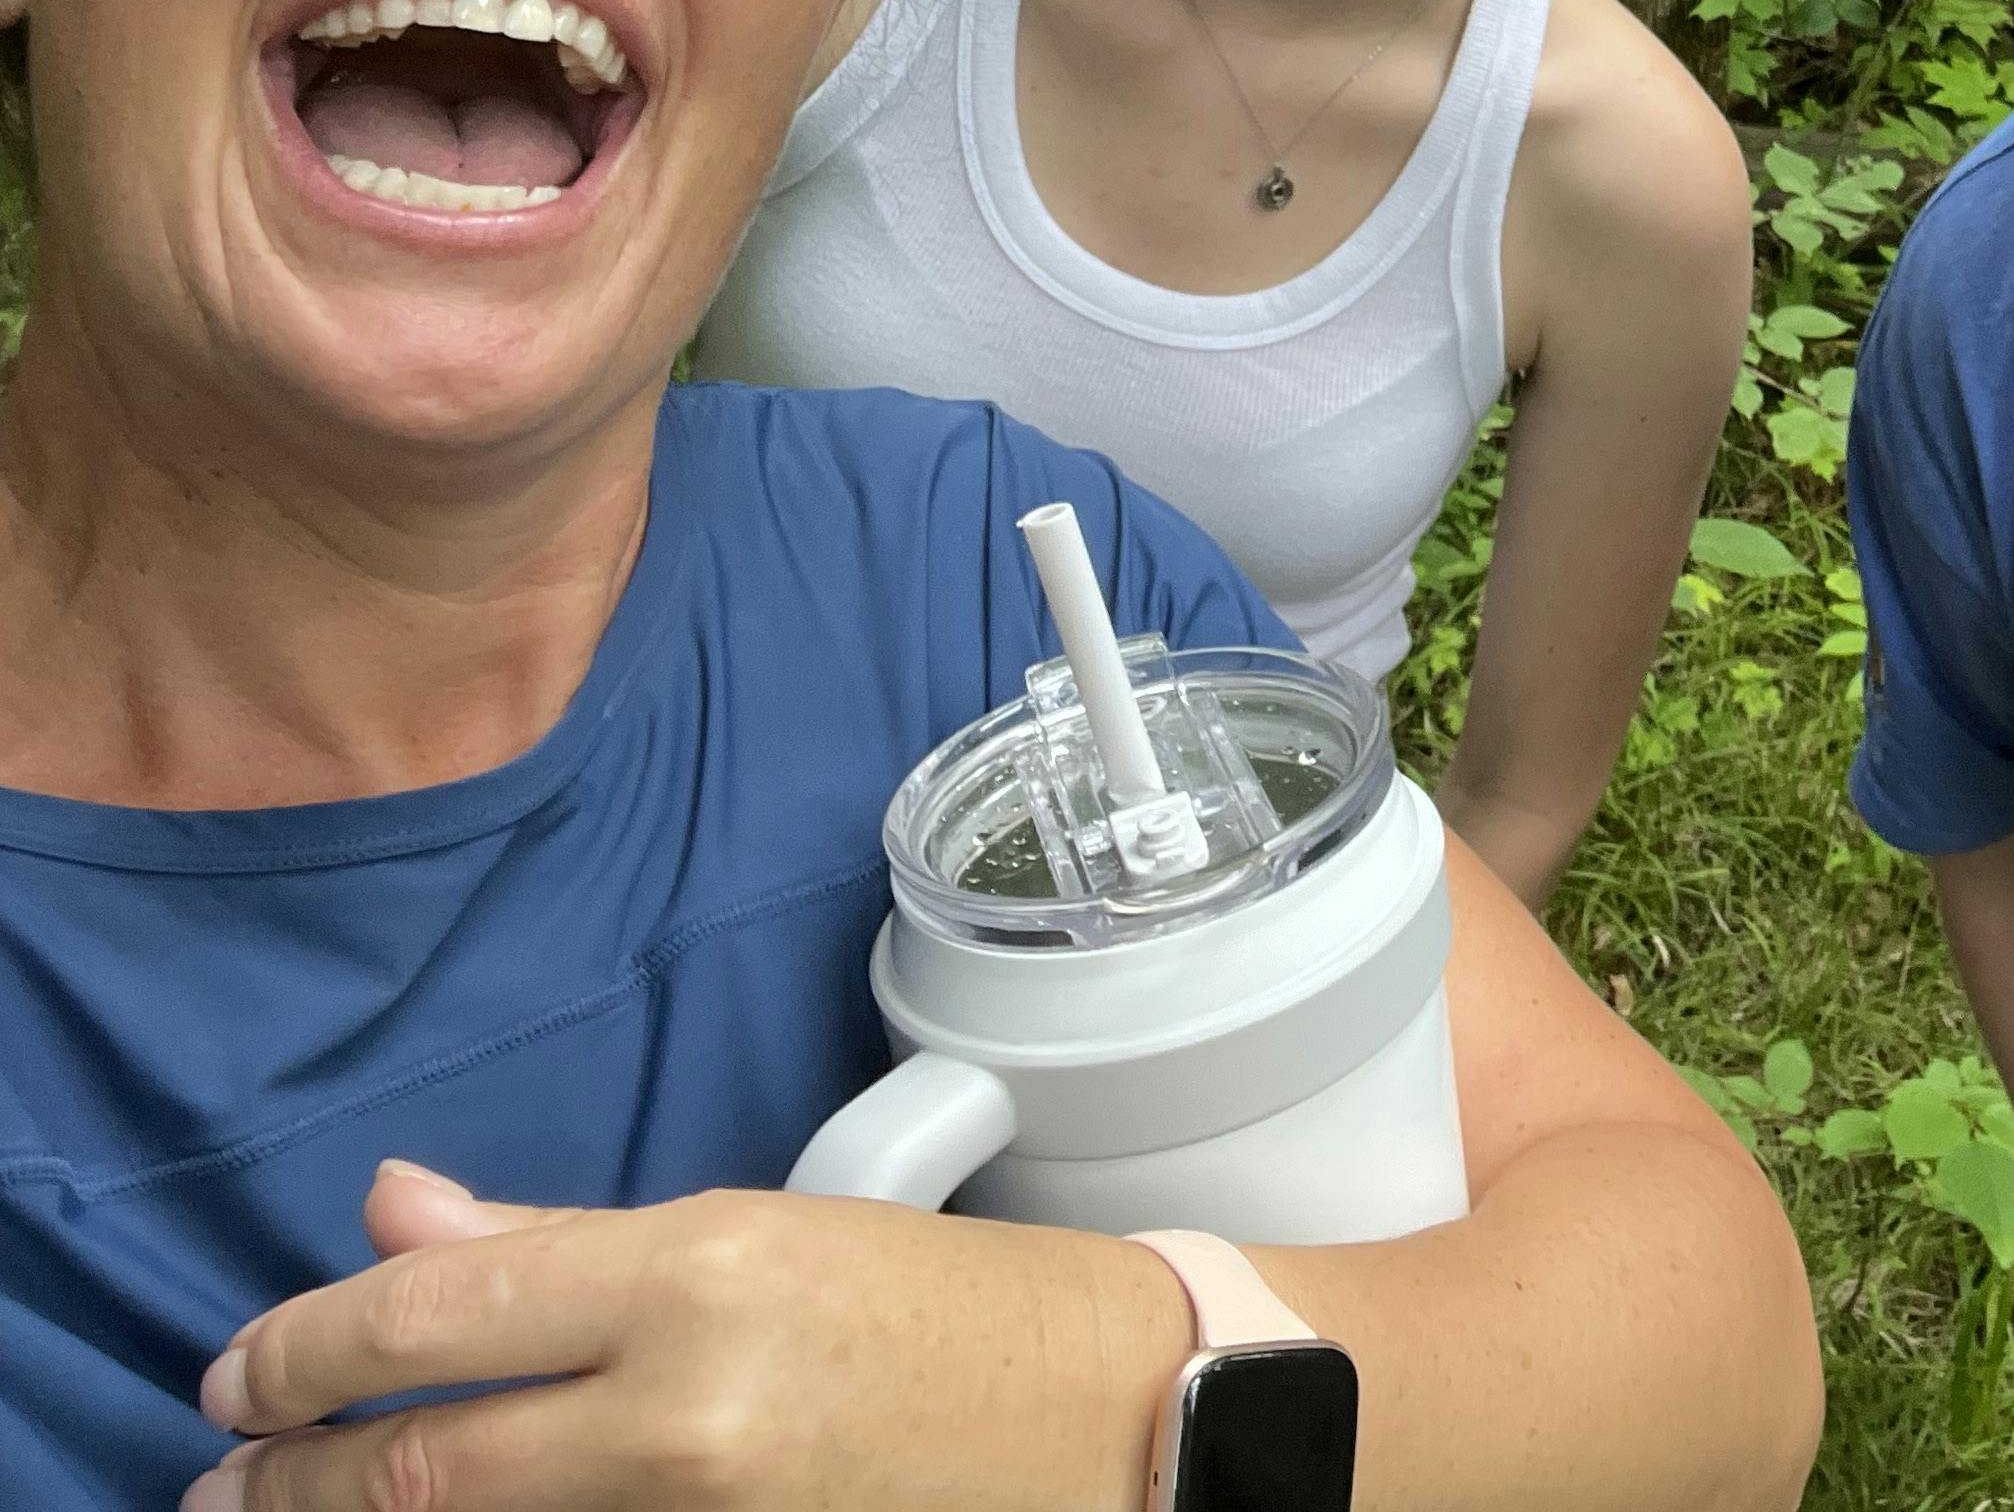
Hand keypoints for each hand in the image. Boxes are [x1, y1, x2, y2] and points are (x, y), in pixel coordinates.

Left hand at [186, 1159, 1189, 1511]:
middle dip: (286, 1476)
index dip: (298, 1349)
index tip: (239, 1372)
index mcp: (695, 1273)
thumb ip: (558, 1238)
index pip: (429, 1314)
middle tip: (227, 1473)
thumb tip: (394, 1214)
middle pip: (412, 1461)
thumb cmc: (950, 1310)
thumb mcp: (756, 1232)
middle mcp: (679, 1407)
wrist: (1108, 1421)